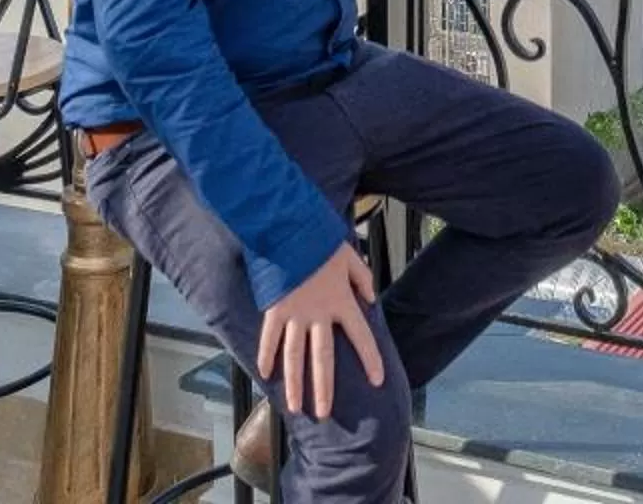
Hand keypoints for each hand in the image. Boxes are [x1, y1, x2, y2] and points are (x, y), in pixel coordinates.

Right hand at [255, 243, 382, 421]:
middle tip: (324, 413)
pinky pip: (269, 338)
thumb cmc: (320, 242)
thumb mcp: (350, 257)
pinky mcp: (274, 309)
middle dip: (324, 388)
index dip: (370, 359)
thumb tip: (370, 298)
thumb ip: (362, 278)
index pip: (361, 336)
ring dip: (294, 383)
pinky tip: (264, 375)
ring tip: (295, 407)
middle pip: (323, 358)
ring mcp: (295, 314)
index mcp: (342, 302)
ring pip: (295, 357)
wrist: (289, 229)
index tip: (377, 380)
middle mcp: (319, 314)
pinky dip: (266, 356)